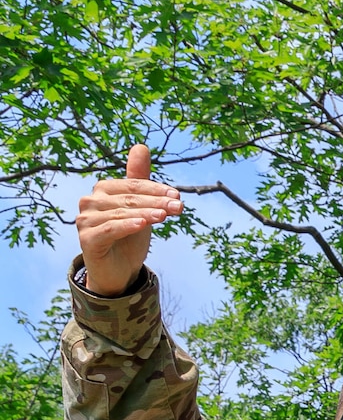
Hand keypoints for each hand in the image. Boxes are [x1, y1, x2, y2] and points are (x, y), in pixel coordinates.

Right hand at [76, 144, 182, 296]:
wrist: (118, 272)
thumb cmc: (129, 239)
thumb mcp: (140, 209)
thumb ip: (139, 180)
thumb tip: (141, 146)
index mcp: (103, 190)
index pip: (132, 186)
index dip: (155, 190)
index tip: (177, 197)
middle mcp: (90, 201)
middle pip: (128, 199)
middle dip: (155, 202)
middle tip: (178, 207)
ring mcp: (86, 220)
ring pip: (120, 213)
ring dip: (145, 213)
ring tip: (164, 216)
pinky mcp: (87, 239)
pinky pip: (109, 229)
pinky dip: (127, 226)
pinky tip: (142, 225)